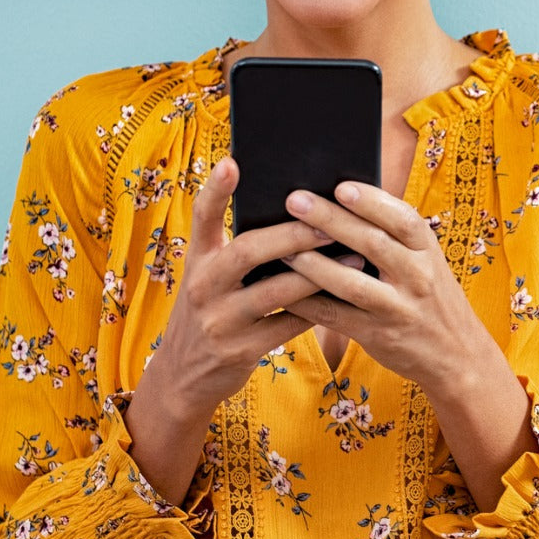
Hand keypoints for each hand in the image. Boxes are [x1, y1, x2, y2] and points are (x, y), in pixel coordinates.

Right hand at [139, 157, 328, 421]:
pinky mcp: (239, 351)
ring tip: (354, 257)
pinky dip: (319, 309)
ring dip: (319, 274)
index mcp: (197, 260)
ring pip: (275, 291)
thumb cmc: (213, 312)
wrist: (183, 377)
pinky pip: (288, 326)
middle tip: (330, 219)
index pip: (202, 217)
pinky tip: (346, 296)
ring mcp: (219, 321)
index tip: (233, 161)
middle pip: (248, 251)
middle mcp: (202, 286)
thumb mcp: (211, 279)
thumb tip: (296, 212)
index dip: (216, 190)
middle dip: (292, 234)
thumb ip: (237, 250)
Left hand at [278, 181, 504, 392]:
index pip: (403, 219)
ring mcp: (398, 308)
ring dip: (314, 263)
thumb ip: (395, 238)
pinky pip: (335, 316)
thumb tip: (341, 205)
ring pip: (351, 282)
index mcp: (428, 250)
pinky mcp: (378, 335)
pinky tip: (284, 289)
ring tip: (285, 247)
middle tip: (296, 201)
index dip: (372, 201)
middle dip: (330, 219)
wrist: (457, 353)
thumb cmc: (430, 297)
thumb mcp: (428, 262)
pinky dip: (307, 301)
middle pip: (372, 243)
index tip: (341, 185)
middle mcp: (417, 277)